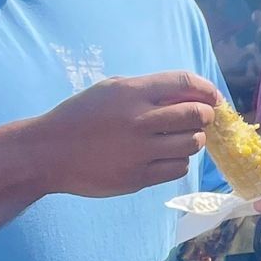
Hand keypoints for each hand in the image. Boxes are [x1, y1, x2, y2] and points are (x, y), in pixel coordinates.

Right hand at [31, 72, 218, 197]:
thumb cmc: (80, 116)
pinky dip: (180, 161)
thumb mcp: (109, 89)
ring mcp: (140, 151)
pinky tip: (167, 156)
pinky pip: (178, 168)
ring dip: (194, 140)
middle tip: (200, 119)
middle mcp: (139, 120)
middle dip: (205, 116)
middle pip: (196, 114)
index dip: (207, 89)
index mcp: (132, 92)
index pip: (186, 83)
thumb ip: (147, 88)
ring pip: (192, 144)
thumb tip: (190, 92)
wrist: (48, 152)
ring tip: (181, 138)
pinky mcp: (138, 177)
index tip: (213, 97)